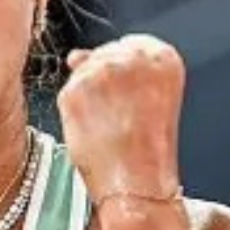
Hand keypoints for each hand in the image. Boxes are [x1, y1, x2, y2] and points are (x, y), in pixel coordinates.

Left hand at [57, 34, 185, 201]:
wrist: (138, 184)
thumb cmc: (148, 149)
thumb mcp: (149, 97)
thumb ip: (120, 68)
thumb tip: (76, 55)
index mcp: (163, 56)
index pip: (129, 45)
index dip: (124, 73)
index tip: (128, 94)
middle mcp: (132, 56)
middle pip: (103, 55)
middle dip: (103, 83)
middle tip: (117, 115)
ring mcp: (100, 71)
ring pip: (81, 73)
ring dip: (88, 97)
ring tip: (108, 126)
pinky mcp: (73, 90)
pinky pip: (65, 93)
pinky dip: (73, 112)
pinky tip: (93, 131)